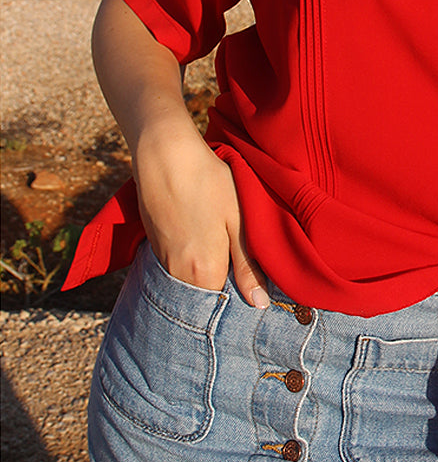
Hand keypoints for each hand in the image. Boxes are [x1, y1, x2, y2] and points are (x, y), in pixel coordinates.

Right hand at [132, 127, 269, 307]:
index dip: (242, 300)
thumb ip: (248, 265)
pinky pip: (174, 269)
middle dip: (223, 293)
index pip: (224, 307)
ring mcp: (160, 262)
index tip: (257, 291)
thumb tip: (260, 304)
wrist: (165, 155)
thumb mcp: (239, 220)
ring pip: (188, 284)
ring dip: (206, 278)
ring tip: (224, 252)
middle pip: (204, 299)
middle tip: (245, 271)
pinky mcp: (152, 247)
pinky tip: (202, 241)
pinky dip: (189, 265)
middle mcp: (177, 276)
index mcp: (204, 273)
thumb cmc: (209, 183)